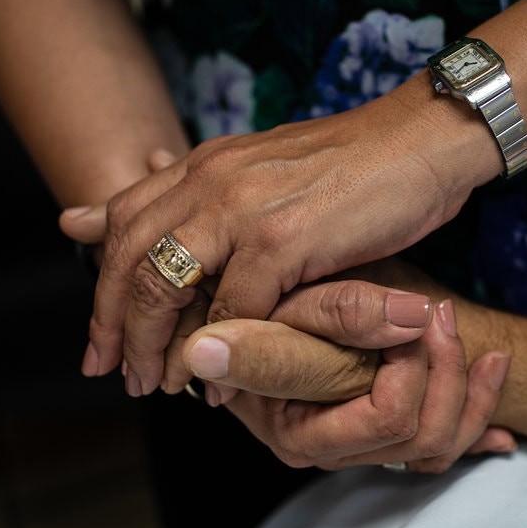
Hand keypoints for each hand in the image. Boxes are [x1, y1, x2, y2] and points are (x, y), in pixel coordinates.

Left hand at [80, 82, 498, 394]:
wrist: (423, 141)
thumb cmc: (357, 165)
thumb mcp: (269, 171)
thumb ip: (210, 192)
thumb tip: (141, 184)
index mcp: (207, 163)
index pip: (123, 220)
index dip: (103, 283)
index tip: (104, 334)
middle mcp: (212, 179)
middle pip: (129, 257)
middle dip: (112, 325)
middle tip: (111, 372)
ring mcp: (244, 207)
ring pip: (166, 286)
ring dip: (155, 346)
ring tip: (156, 384)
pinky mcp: (284, 239)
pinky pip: (232, 310)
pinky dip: (222, 355)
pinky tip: (223, 386)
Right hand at [182, 293, 514, 472]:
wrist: (293, 299)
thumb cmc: (287, 300)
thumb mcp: (282, 314)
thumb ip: (264, 340)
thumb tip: (203, 352)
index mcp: (299, 430)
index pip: (385, 418)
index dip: (414, 368)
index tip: (423, 315)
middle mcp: (330, 450)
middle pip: (420, 439)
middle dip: (451, 377)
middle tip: (447, 317)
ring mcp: (359, 447)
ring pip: (438, 449)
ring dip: (475, 402)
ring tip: (492, 355)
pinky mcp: (381, 436)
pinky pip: (442, 448)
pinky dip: (478, 422)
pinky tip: (499, 412)